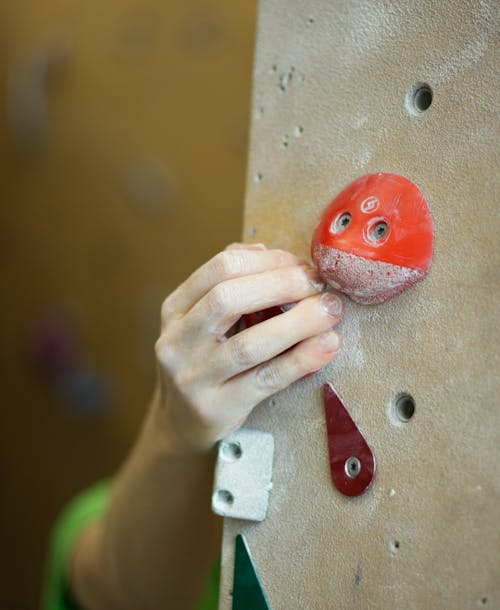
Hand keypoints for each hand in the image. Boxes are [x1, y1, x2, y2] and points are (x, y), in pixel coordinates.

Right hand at [154, 243, 342, 452]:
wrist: (180, 423)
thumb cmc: (203, 362)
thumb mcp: (201, 320)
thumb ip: (229, 283)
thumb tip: (267, 252)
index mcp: (176, 309)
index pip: (220, 268)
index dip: (268, 261)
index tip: (301, 265)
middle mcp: (177, 341)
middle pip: (229, 298)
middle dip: (282, 284)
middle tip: (319, 284)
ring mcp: (193, 378)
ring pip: (250, 343)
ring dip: (298, 322)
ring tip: (331, 310)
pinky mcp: (216, 409)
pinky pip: (266, 380)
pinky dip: (301, 359)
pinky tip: (327, 345)